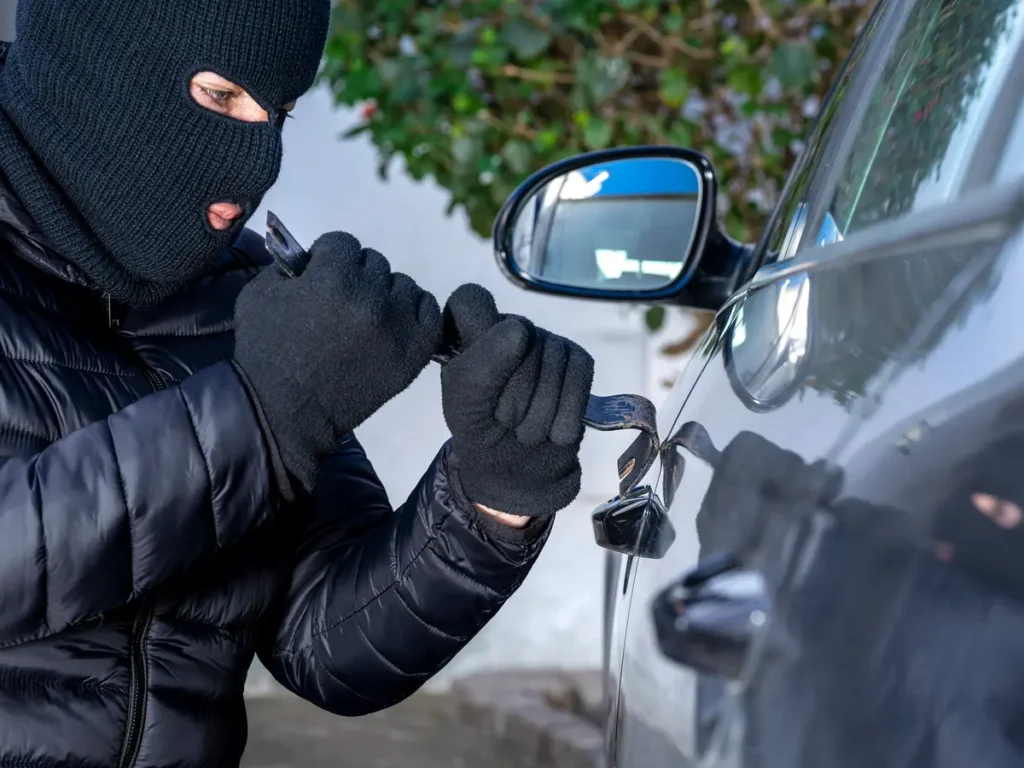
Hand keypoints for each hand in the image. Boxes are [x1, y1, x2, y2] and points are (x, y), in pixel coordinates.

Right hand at [234, 231, 441, 489]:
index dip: (328, 259)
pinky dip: (415, 313)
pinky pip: (430, 312)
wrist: (285, 413)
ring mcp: (397, 325)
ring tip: (366, 317)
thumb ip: (287, 265)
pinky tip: (395, 324)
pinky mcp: (414, 351)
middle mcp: (370, 296)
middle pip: (374, 263)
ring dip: (385, 294)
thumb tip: (312, 257)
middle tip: (341, 303)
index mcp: (332, 277)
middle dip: (355, 277)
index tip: (320, 277)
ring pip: (403, 285)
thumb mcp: (258, 295)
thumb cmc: (265, 354)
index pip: (343, 243)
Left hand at [441, 284, 593, 515]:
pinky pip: (579, 379)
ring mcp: (547, 341)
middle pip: (517, 344)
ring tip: (526, 432)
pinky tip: (554, 432)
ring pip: (551, 364)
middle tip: (504, 421)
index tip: (475, 373)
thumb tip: (519, 330)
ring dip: (538, 414)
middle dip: (511, 396)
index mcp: (472, 331)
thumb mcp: (464, 406)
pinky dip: (566, 415)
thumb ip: (480, 368)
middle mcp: (511, 327)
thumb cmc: (482, 430)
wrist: (519, 468)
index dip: (475, 332)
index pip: (470, 300)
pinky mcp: (578, 360)